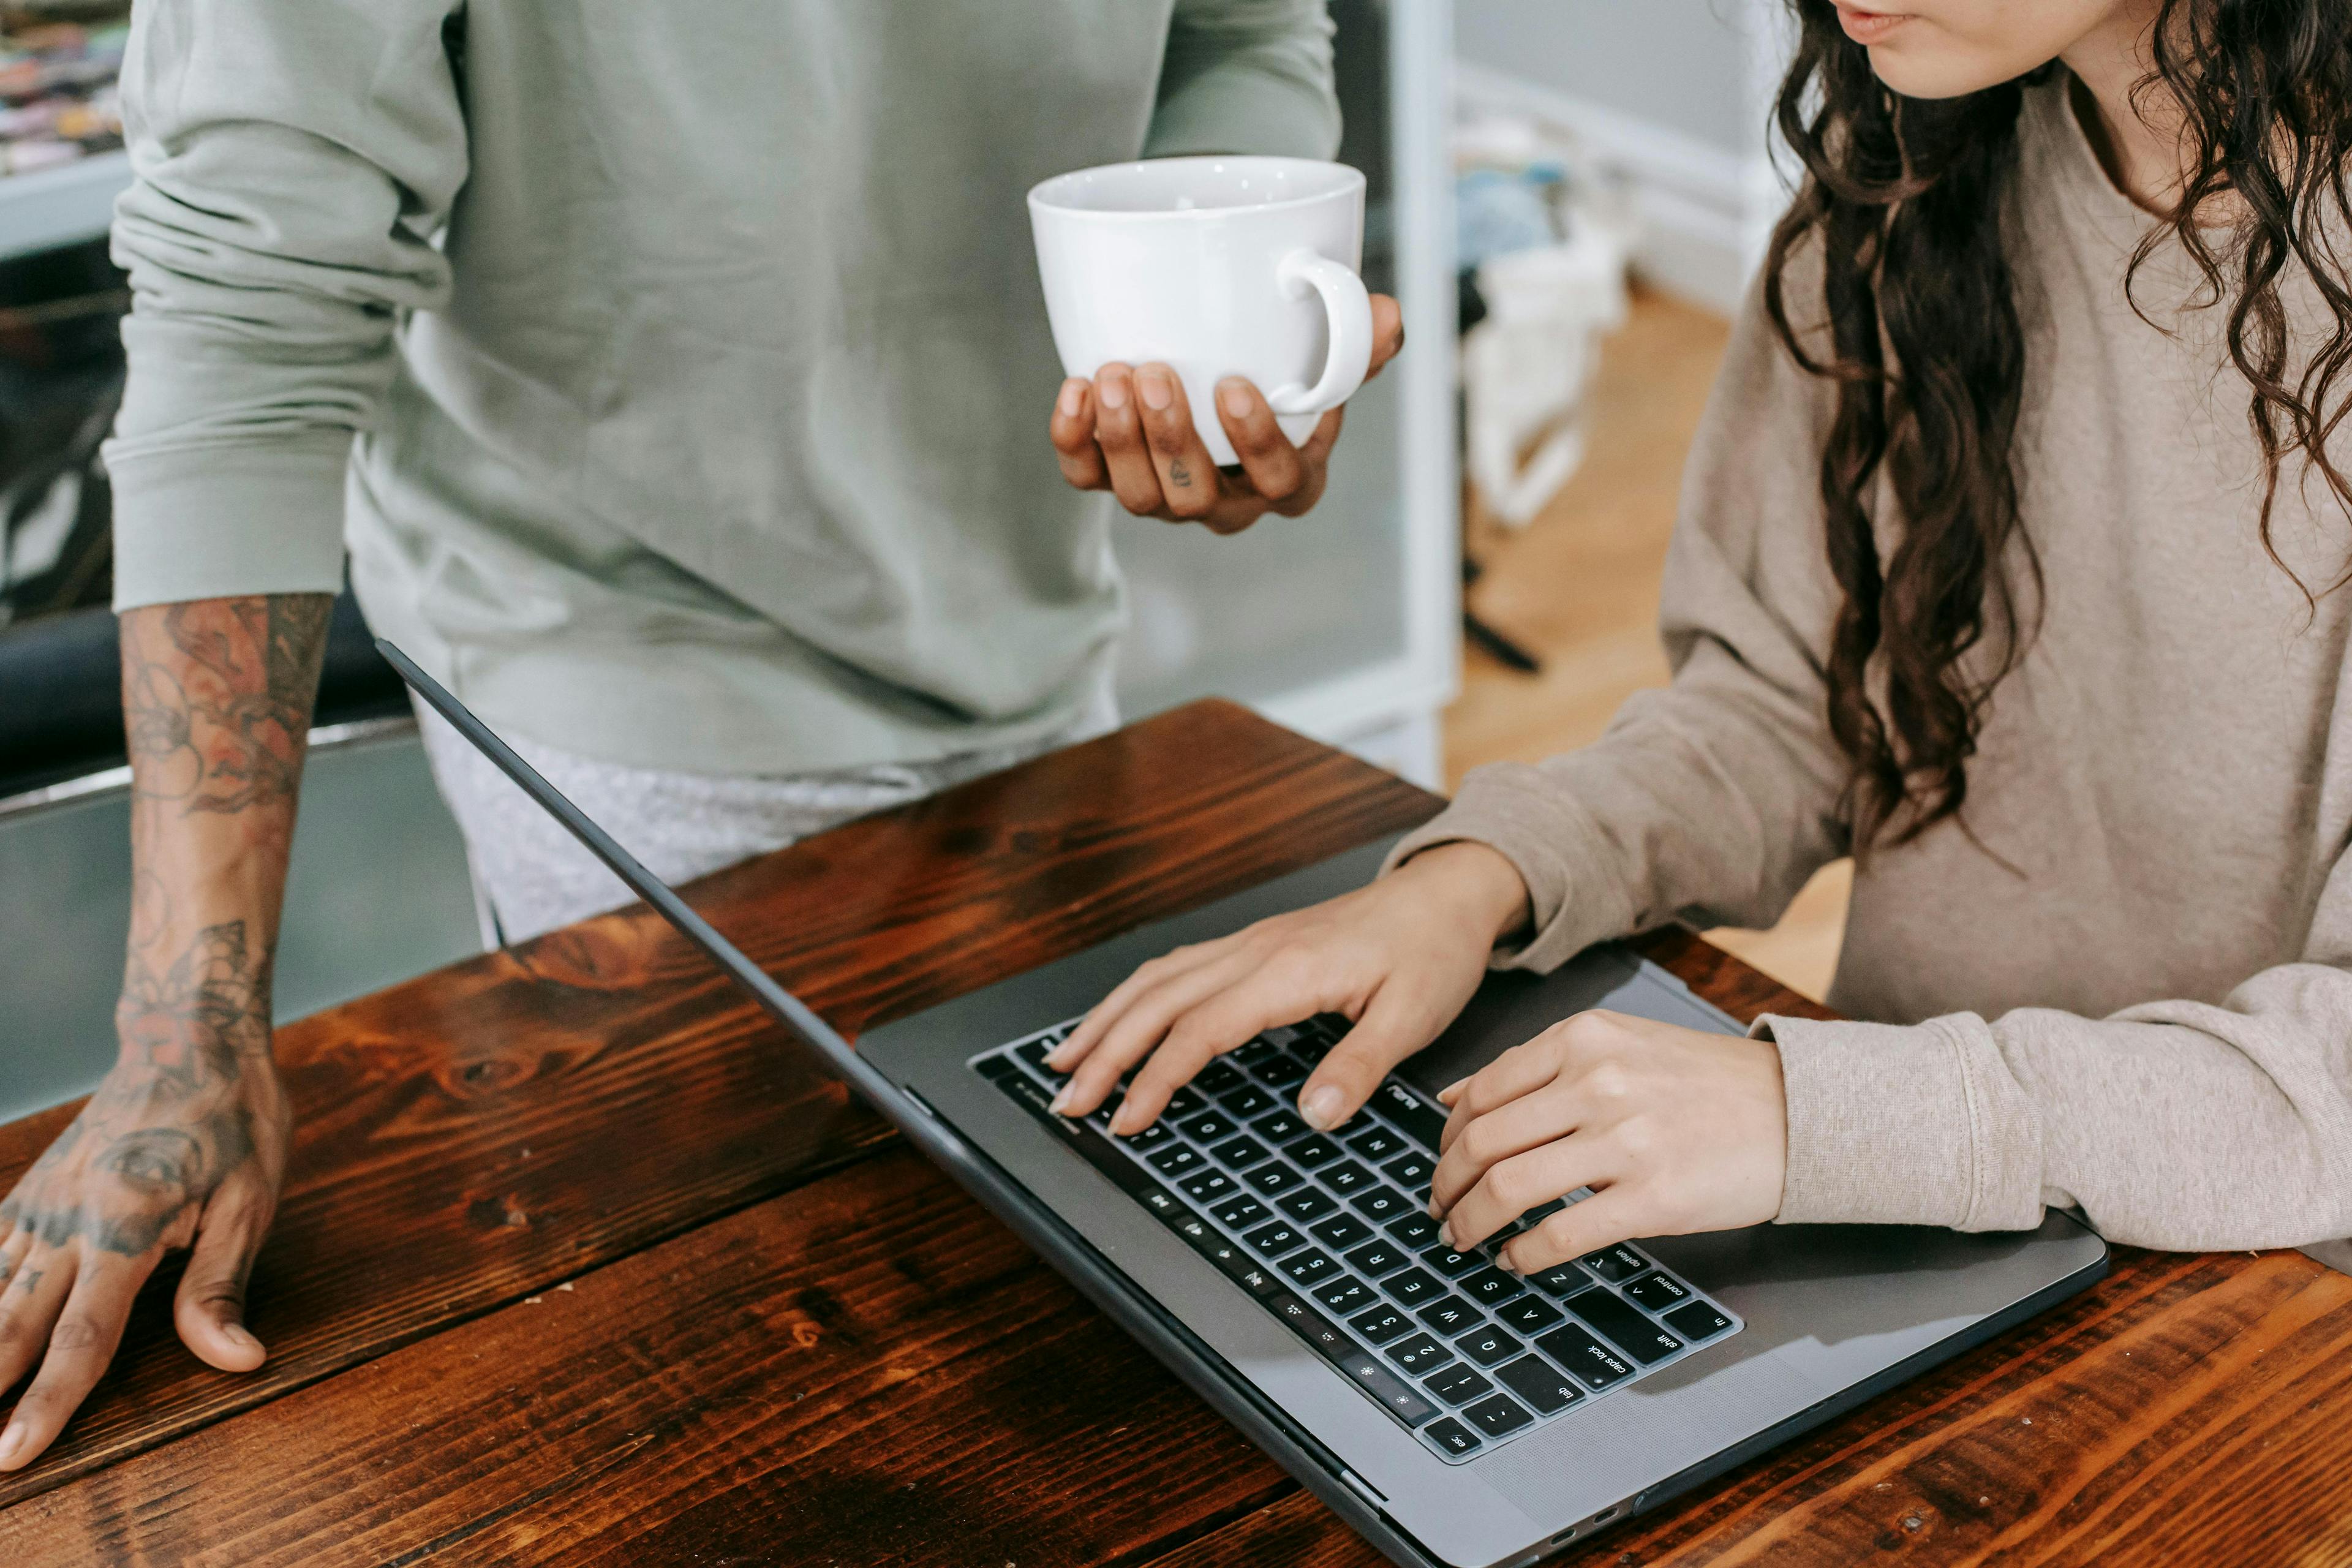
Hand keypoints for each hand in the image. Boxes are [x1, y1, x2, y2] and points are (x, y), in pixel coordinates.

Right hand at [0, 944, 291, 1470]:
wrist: (189, 1039)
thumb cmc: (233, 1120)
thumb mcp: (251, 1200)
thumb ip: (221, 1286)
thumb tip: (237, 1360)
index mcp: (126, 1225)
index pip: (80, 1337)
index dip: (48, 1402)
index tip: (15, 1455)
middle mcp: (67, 1218)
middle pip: (10, 1325)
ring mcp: (39, 1203)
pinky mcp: (30, 1192)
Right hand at [1046, 841, 1530, 1132]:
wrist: (1446, 894)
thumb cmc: (1433, 953)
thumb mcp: (1413, 1017)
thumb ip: (1359, 1067)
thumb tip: (1313, 1116)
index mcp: (1287, 972)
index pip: (1200, 1029)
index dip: (1156, 1078)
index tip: (1125, 1121)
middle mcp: (1255, 951)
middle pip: (1157, 1001)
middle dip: (1105, 1052)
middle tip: (1066, 1100)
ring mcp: (1250, 943)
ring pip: (1156, 979)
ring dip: (1106, 1020)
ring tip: (1065, 1060)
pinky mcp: (1255, 944)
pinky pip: (1176, 967)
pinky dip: (1134, 995)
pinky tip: (1118, 1016)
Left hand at [1048, 293, 1404, 533]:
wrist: (1217, 376)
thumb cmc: (1281, 377)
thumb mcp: (1325, 359)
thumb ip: (1355, 342)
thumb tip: (1385, 315)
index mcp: (1288, 478)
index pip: (1282, 483)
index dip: (1257, 445)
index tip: (1235, 387)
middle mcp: (1227, 500)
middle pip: (1198, 499)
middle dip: (1171, 439)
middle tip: (1156, 373)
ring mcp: (1168, 497)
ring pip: (1140, 497)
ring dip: (1121, 439)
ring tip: (1112, 374)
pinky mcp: (1115, 479)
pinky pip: (1088, 479)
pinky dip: (1074, 441)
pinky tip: (1074, 391)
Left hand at [1429, 1011, 1786, 1271]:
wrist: (1796, 1111)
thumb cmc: (1703, 1083)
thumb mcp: (1617, 1046)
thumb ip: (1535, 1068)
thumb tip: (1449, 1099)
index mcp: (1583, 1039)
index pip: (1481, 1093)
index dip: (1447, 1140)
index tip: (1442, 1164)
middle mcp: (1598, 1082)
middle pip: (1482, 1143)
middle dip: (1446, 1186)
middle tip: (1439, 1210)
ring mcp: (1627, 1140)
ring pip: (1508, 1187)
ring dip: (1471, 1223)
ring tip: (1463, 1239)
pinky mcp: (1654, 1198)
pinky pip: (1560, 1233)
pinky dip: (1523, 1255)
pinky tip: (1515, 1261)